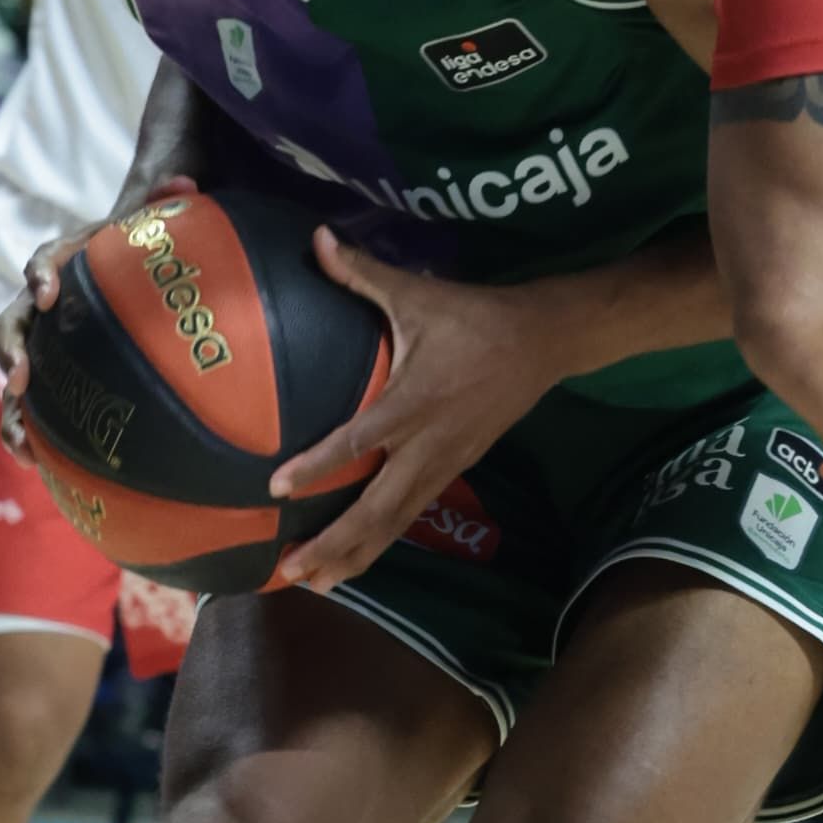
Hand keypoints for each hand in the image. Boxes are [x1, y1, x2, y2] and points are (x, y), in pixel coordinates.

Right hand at [0, 191, 188, 447]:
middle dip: (11, 352)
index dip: (41, 273)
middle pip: (15, 323)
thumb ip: (169, 196)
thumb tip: (183, 185)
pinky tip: (44, 467)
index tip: (48, 293)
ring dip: (12, 408)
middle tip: (21, 381)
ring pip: (17, 372)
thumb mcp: (162, 214)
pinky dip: (35, 433)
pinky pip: (41, 405)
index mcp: (69, 260)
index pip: (46, 259)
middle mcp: (50, 303)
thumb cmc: (151, 236)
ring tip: (23, 445)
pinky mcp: (61, 374)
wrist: (139, 252)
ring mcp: (51, 342)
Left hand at [261, 234, 569, 594]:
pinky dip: (382, 539)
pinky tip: (357, 558)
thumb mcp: (417, 293)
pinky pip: (412, 513)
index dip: (318, 466)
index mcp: (413, 403)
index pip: (358, 442)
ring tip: (317, 584)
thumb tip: (315, 238)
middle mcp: (428, 445)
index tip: (278, 489)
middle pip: (377, 509)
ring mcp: (444, 463)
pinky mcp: (455, 468)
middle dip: (334, 544)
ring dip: (357, 554)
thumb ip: (361, 273)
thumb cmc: (474, 316)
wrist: (544, 341)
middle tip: (292, 573)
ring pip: (396, 522)